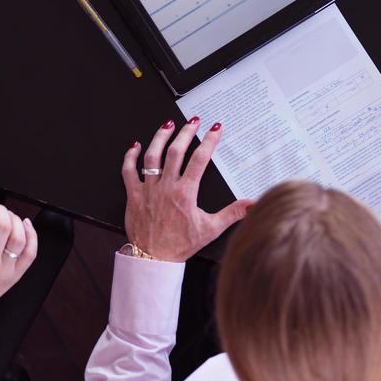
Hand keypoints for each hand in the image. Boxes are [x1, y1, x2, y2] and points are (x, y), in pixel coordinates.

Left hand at [121, 118, 251, 261]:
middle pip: (176, 152)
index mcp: (185, 193)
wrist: (153, 259)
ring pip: (152, 156)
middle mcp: (166, 187)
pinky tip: (135, 146)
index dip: (209, 141)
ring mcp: (148, 190)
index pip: (199, 160)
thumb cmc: (180, 245)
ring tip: (168, 125)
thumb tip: (252, 204)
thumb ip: (232, 214)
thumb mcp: (210, 229)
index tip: (216, 129)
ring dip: (160, 137)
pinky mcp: (133, 195)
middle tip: (194, 121)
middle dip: (186, 133)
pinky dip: (130, 157)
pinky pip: (128, 171)